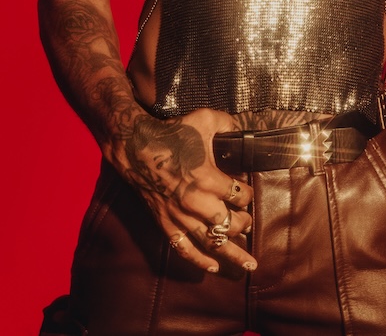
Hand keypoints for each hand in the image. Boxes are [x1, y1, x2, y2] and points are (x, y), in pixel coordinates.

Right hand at [123, 108, 255, 272]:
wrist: (137, 147)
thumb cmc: (172, 133)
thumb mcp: (204, 119)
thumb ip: (228, 124)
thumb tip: (242, 132)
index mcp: (207, 177)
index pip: (239, 195)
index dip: (248, 194)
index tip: (247, 191)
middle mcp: (196, 201)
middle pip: (229, 223)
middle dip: (243, 224)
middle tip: (248, 221)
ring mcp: (180, 216)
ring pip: (211, 242)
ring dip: (232, 253)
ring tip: (248, 263)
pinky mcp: (166, 223)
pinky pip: (184, 249)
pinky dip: (200, 261)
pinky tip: (214, 267)